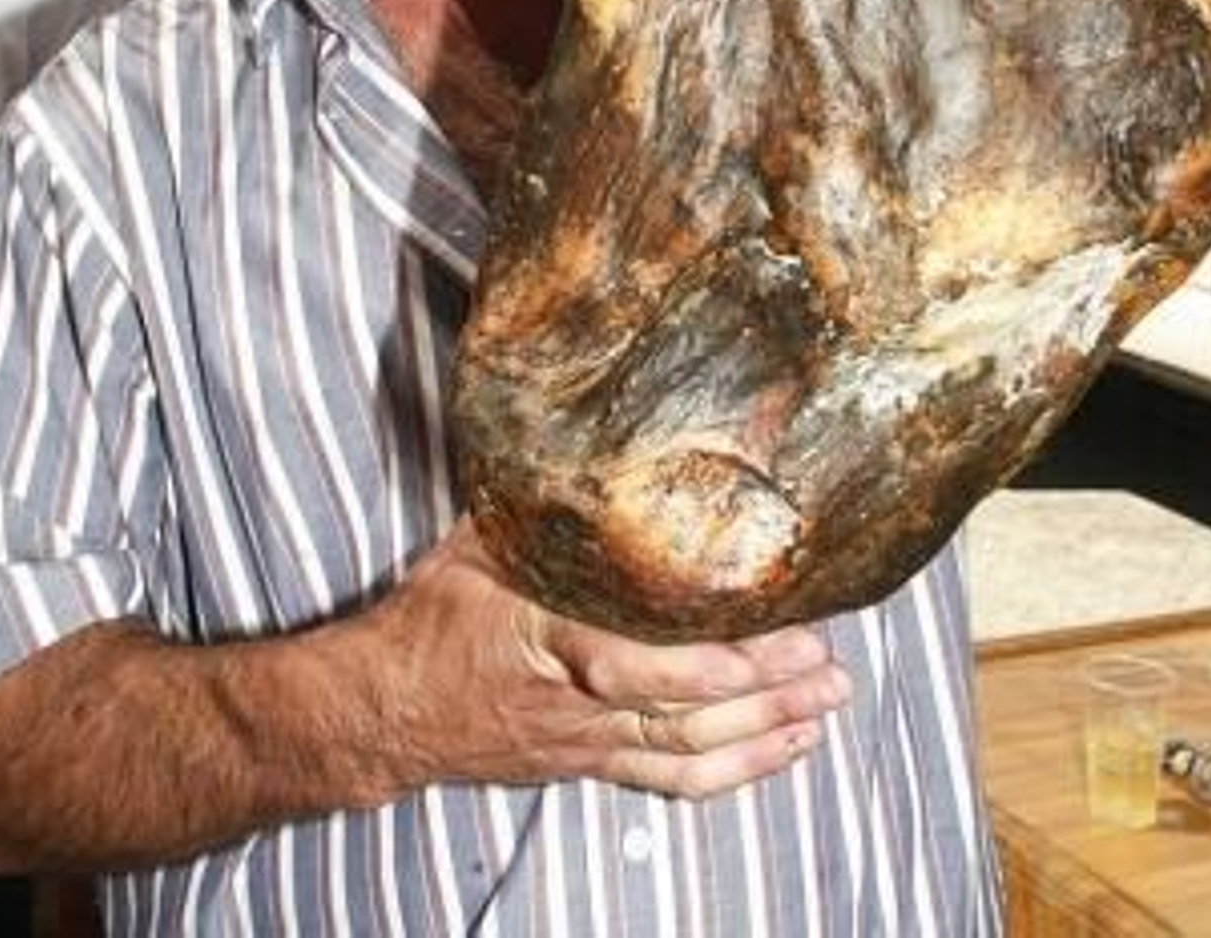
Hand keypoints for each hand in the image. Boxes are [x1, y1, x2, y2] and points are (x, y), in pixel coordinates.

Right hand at [361, 520, 850, 800]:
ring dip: (766, 728)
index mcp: (543, 636)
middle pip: (681, 708)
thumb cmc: (431, 618)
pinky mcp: (593, 764)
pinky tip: (787, 747)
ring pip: (688, 748)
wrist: (383, 711)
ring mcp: (588, 741)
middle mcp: (574, 700)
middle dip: (762, 690)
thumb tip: (590, 432)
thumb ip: (539, 507)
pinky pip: (673, 778)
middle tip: (827, 660)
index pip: (624, 662)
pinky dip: (737, 770)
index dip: (695, 664)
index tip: (756, 641)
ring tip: (827, 700)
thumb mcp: (474, 545)